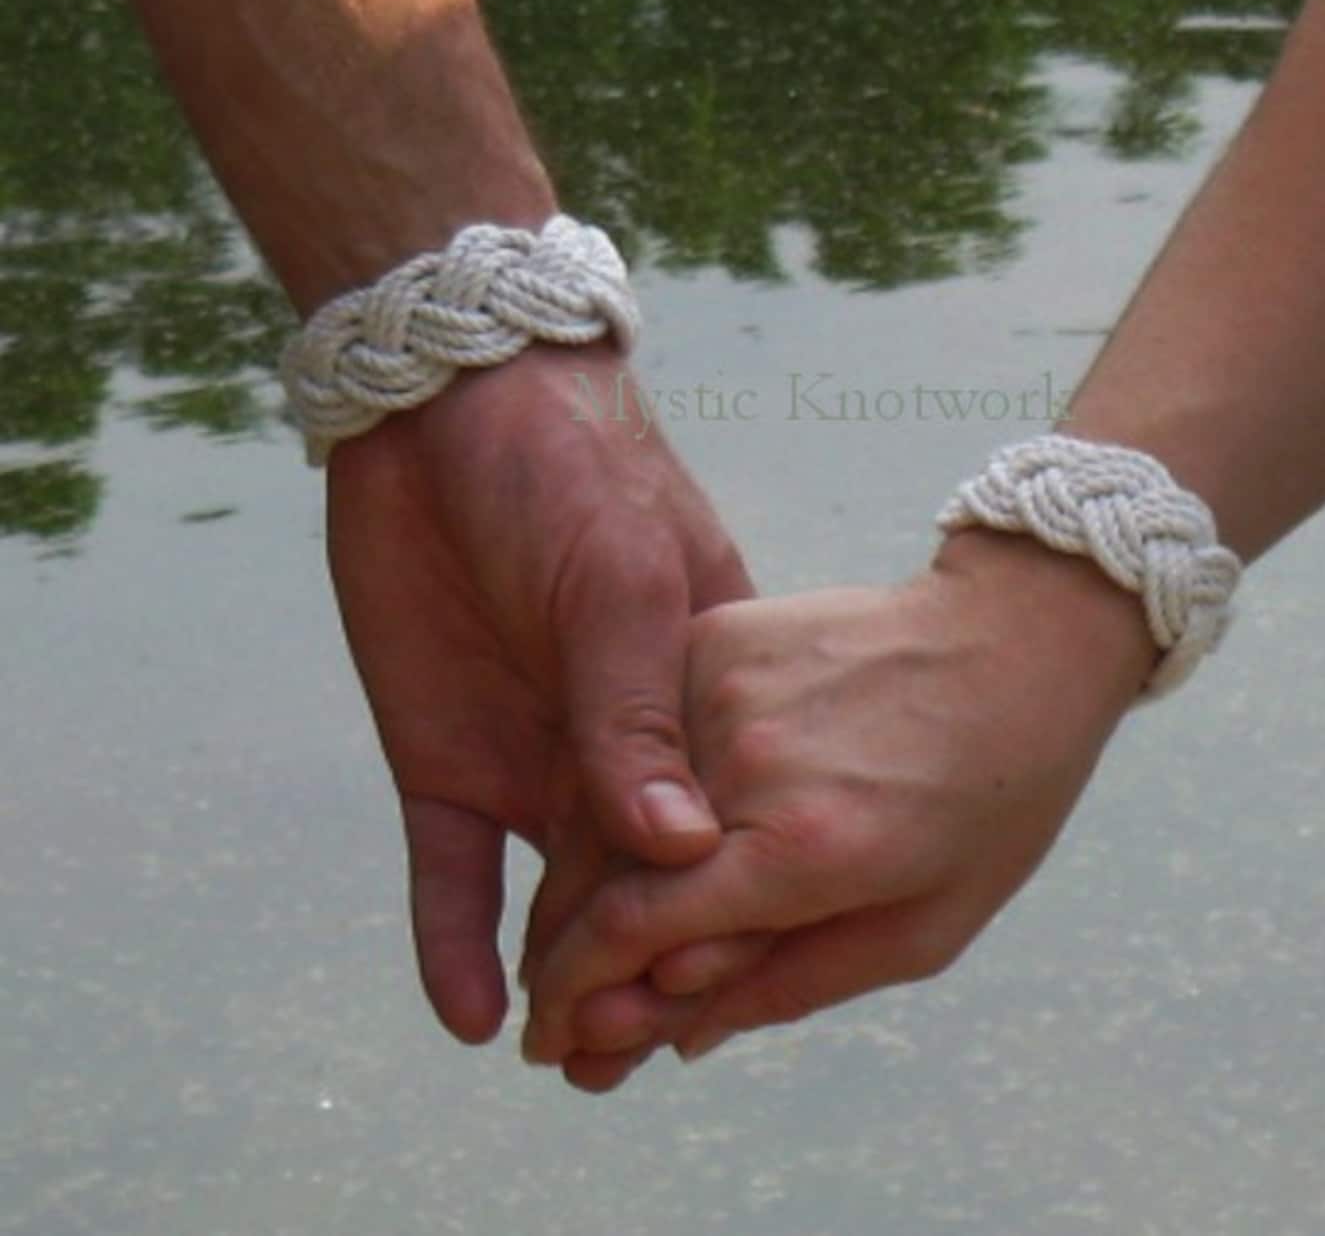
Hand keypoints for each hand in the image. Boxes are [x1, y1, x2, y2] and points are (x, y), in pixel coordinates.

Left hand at [326, 340, 753, 1042]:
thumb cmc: (569, 472)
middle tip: (637, 1059)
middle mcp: (622, 744)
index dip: (726, 904)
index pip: (723, 824)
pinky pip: (450, 873)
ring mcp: (535, 759)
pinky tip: (471, 1017)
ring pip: (554, 894)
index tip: (733, 986)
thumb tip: (682, 848)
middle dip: (643, 969)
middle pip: (641, 881)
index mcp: (698, 699)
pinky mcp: (446, 765)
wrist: (441, 410)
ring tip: (569, 1063)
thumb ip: (641, 714)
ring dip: (560, 976)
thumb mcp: (619, 582)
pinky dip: (453, 941)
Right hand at [524, 530, 1157, 1080]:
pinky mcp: (717, 636)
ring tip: (589, 933)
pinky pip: (637, 731)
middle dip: (558, 950)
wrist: (1013, 643)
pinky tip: (628, 839)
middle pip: (597, 870)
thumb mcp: (921, 929)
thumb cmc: (992, 796)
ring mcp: (721, 686)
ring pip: (602, 796)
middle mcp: (744, 762)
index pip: (633, 930)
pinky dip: (616, 794)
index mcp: (802, 846)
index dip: (574, 994)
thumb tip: (674, 1035)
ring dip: (578, 876)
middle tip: (558, 1003)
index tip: (553, 1038)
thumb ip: (788, 983)